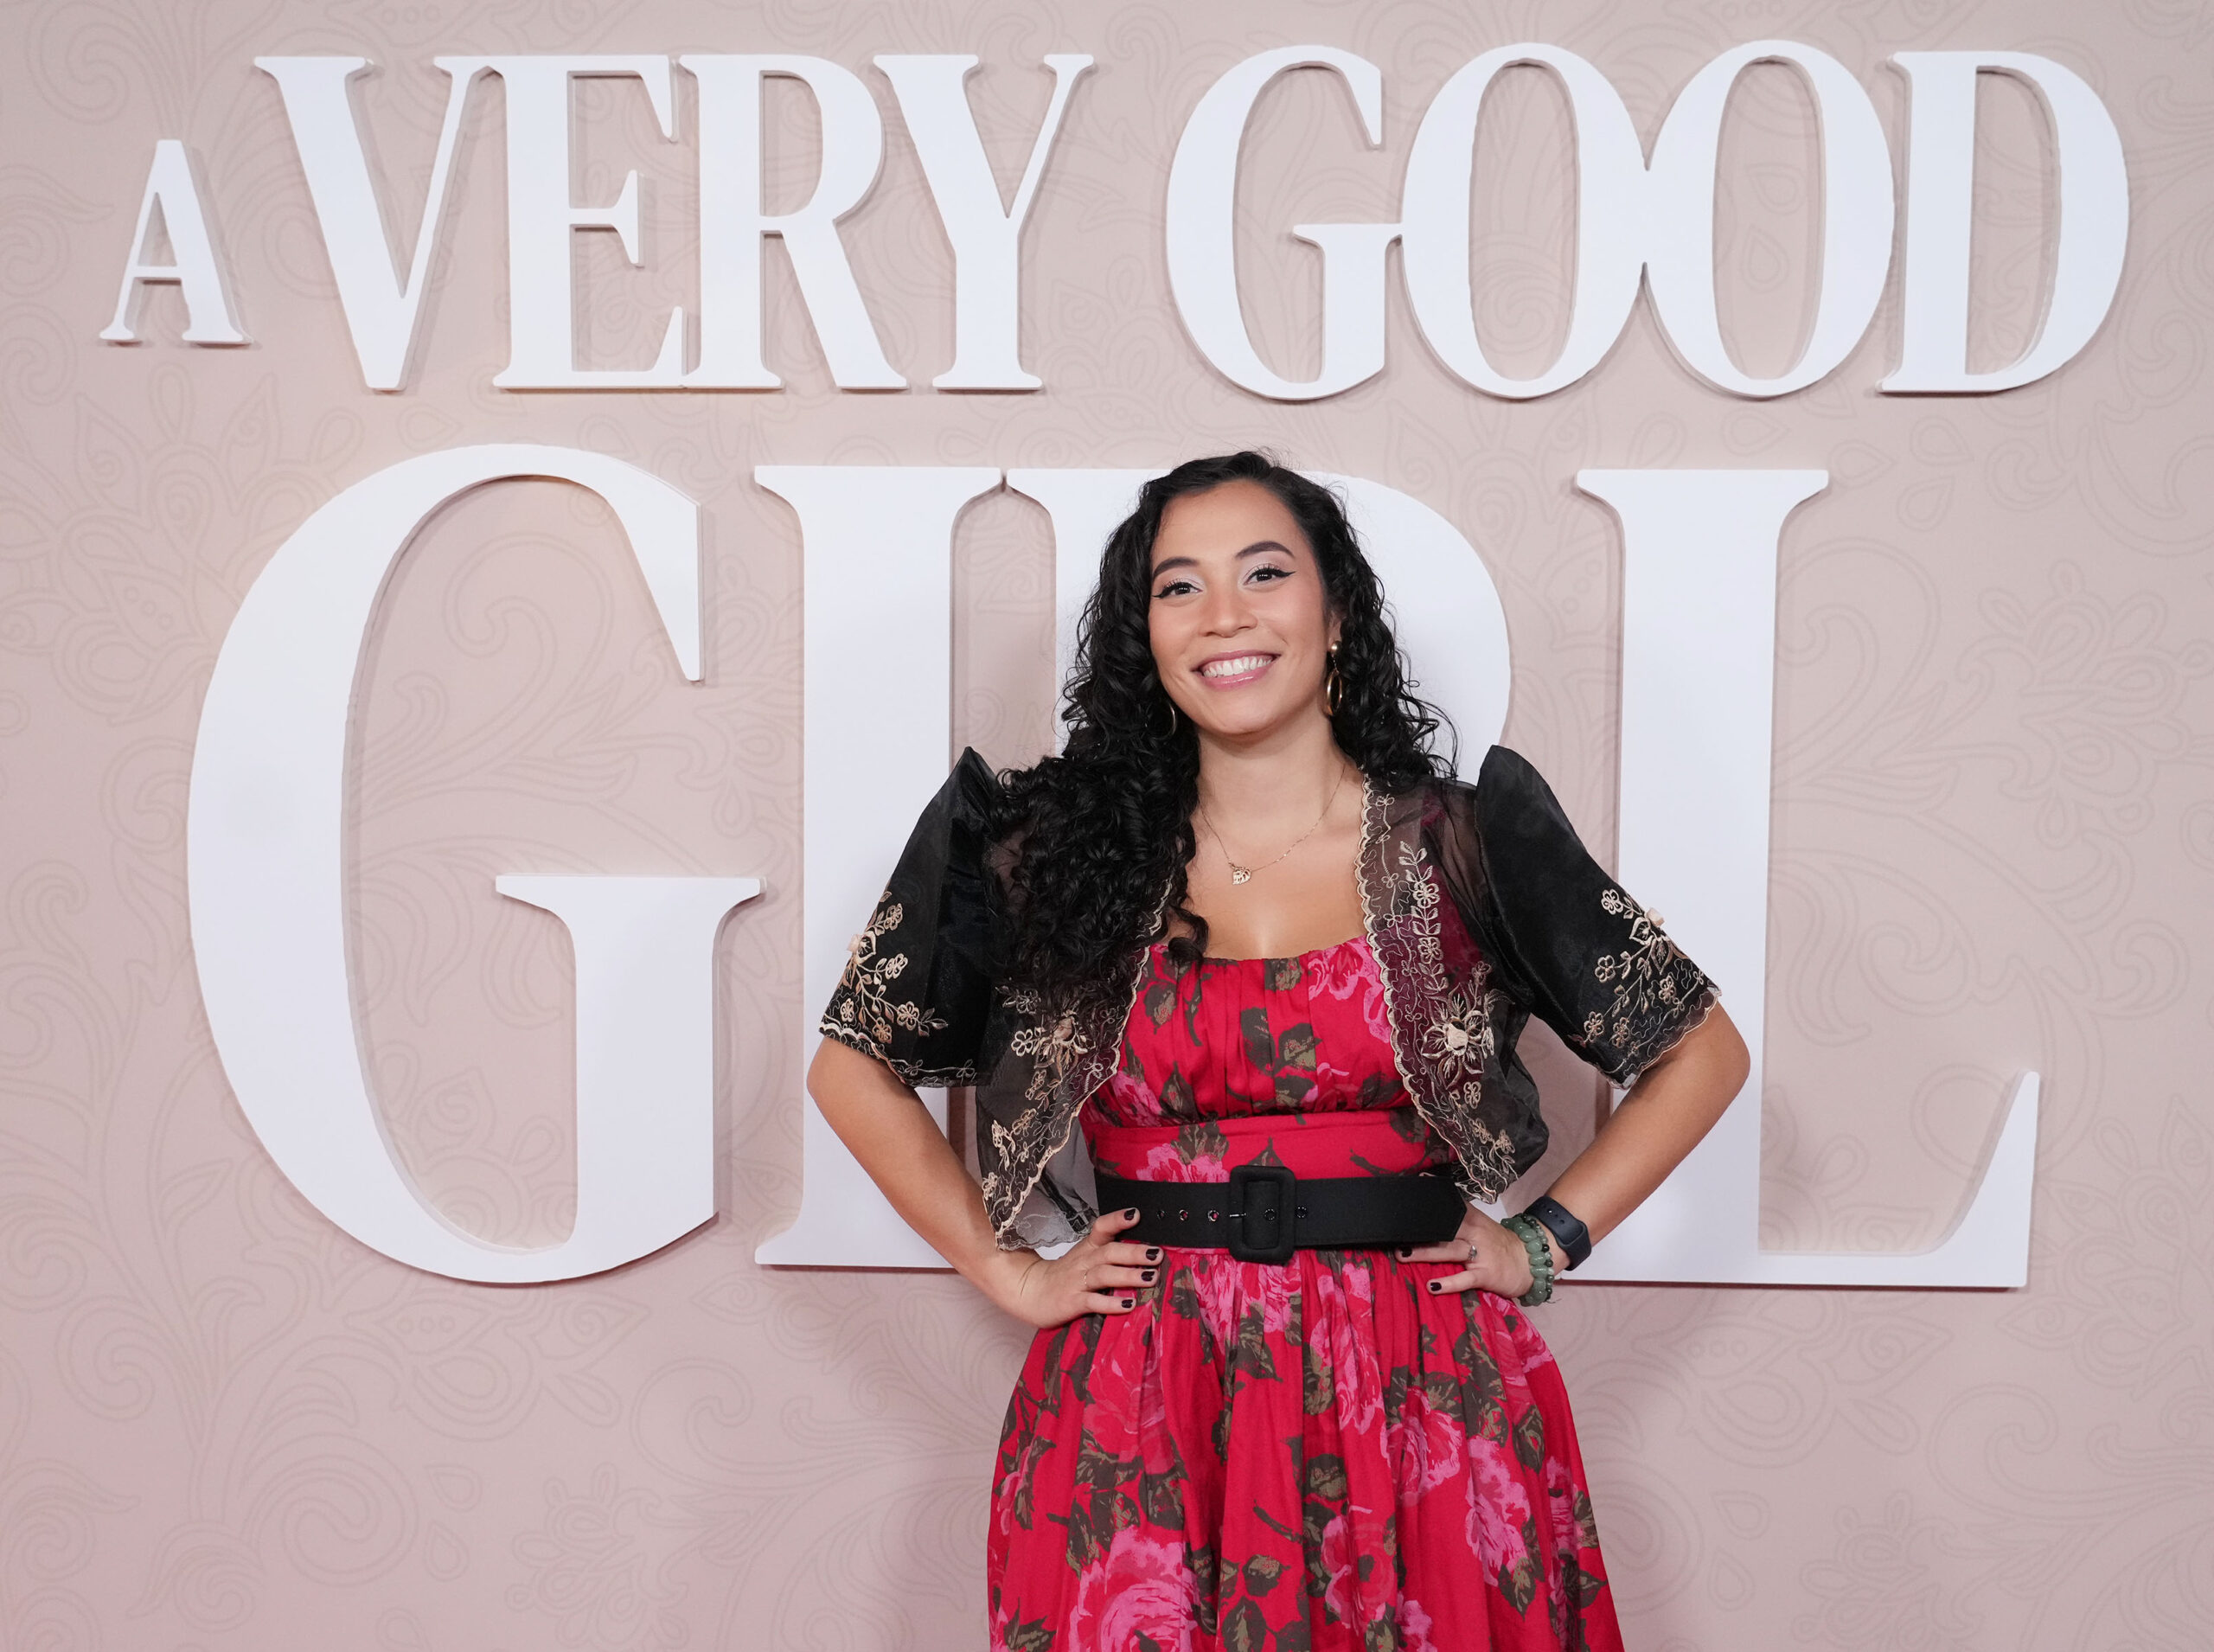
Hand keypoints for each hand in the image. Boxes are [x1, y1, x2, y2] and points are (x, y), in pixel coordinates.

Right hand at [987, 1207, 1160, 1328]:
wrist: (1029, 1292)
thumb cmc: (1064, 1275)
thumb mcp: (1083, 1257)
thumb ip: (1107, 1251)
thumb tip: (1143, 1248)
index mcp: (1088, 1248)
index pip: (1102, 1228)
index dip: (1118, 1220)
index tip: (1137, 1215)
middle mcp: (1084, 1262)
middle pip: (1109, 1252)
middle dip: (1134, 1252)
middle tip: (1157, 1254)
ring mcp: (1077, 1282)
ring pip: (1104, 1275)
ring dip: (1128, 1275)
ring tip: (1151, 1277)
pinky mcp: (1072, 1302)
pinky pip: (1093, 1301)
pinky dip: (1111, 1303)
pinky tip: (1128, 1305)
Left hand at [1397, 1209, 1559, 1298]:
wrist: (1530, 1261)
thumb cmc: (1498, 1244)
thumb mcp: (1479, 1224)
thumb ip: (1458, 1216)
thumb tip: (1429, 1207)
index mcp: (1471, 1218)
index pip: (1447, 1206)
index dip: (1429, 1200)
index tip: (1408, 1194)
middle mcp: (1474, 1232)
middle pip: (1442, 1229)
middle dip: (1418, 1231)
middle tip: (1394, 1234)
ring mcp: (1480, 1253)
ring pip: (1449, 1250)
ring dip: (1424, 1253)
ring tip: (1402, 1255)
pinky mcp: (1486, 1274)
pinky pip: (1465, 1279)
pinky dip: (1449, 1283)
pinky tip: (1432, 1285)